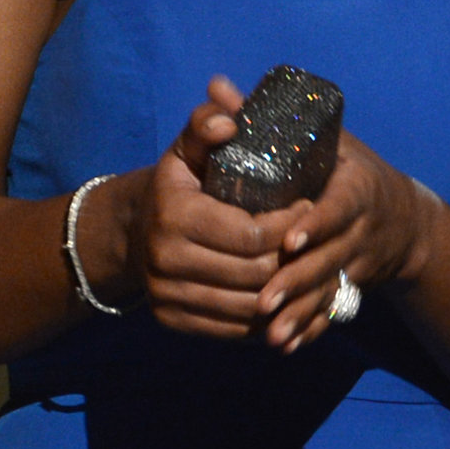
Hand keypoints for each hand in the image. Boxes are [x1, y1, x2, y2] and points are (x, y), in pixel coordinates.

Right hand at [132, 76, 303, 338]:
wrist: (132, 231)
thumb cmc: (178, 182)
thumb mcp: (188, 147)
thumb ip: (207, 124)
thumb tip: (230, 118)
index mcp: (174, 216)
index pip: (252, 233)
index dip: (290, 224)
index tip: (311, 205)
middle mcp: (165, 262)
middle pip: (254, 273)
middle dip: (294, 258)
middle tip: (317, 239)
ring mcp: (167, 297)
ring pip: (248, 307)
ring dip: (288, 293)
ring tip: (313, 269)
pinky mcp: (174, 321)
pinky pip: (233, 330)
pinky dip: (268, 319)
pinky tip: (290, 298)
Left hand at [255, 130, 430, 352]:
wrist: (402, 217)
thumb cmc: (349, 168)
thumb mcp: (322, 137)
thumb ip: (266, 117)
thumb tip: (217, 87)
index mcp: (357, 187)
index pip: (339, 207)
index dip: (316, 225)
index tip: (288, 241)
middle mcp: (363, 227)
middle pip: (331, 258)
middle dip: (297, 280)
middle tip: (262, 300)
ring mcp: (360, 260)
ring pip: (330, 289)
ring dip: (300, 312)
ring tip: (270, 331)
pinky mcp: (353, 284)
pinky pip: (332, 311)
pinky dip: (310, 328)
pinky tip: (286, 344)